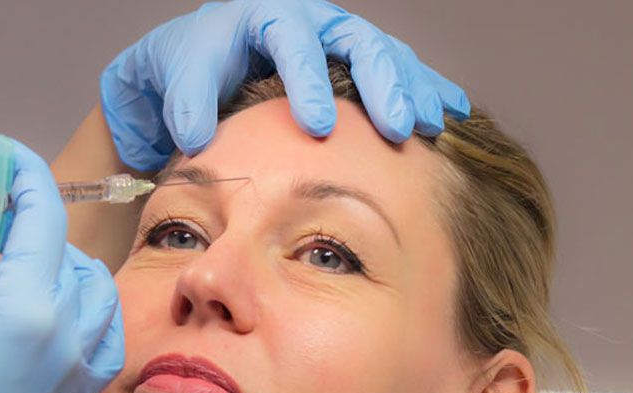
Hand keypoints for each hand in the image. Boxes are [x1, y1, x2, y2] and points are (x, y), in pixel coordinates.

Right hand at [0, 139, 123, 392]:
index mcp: (27, 311)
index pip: (43, 220)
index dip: (24, 178)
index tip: (5, 158)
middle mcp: (66, 340)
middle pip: (73, 253)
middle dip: (30, 226)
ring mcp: (76, 377)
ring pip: (100, 296)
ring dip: (66, 266)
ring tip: (15, 265)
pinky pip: (103, 340)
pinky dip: (84, 312)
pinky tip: (43, 315)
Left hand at [100, 0, 470, 168]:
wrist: (208, 59)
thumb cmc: (196, 64)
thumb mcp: (183, 76)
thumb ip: (187, 103)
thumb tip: (195, 138)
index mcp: (270, 15)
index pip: (294, 41)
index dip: (309, 82)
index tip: (317, 127)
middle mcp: (314, 20)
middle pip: (359, 42)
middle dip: (382, 85)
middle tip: (397, 129)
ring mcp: (341, 39)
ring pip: (387, 55)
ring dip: (413, 90)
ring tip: (431, 126)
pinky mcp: (356, 62)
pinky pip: (397, 70)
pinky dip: (423, 89)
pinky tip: (449, 113)